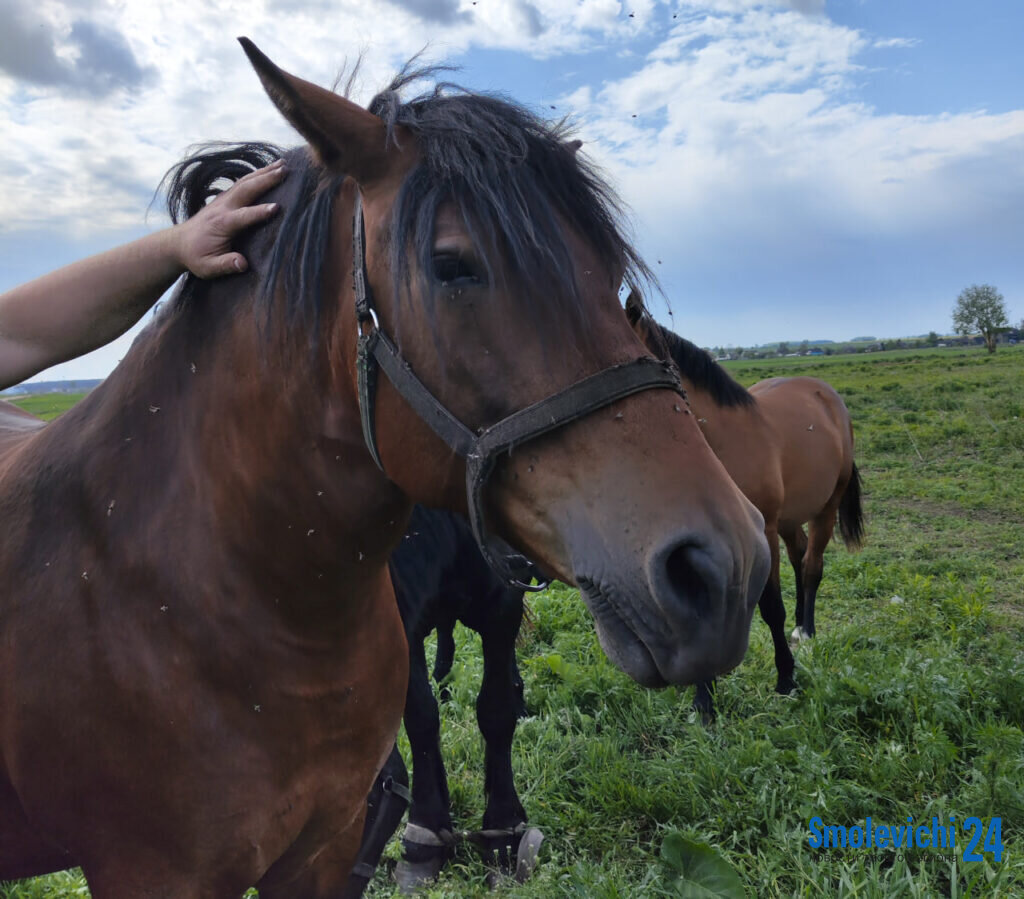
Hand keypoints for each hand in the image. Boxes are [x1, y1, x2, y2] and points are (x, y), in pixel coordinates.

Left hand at [173, 159, 287, 277]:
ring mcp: (223, 200)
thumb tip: (243, 263)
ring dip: (265, 172)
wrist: (179, 243)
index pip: (244, 216)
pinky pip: (243, 183)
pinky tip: (270, 170)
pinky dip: (257, 175)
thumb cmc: (196, 257)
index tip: (277, 207)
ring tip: (283, 163)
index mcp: (222, 224)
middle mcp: (223, 207)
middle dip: (266, 180)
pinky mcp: (225, 198)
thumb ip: (225, 265)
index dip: (260, 212)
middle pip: (246, 189)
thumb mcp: (208, 267)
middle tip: (286, 171)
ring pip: (246, 182)